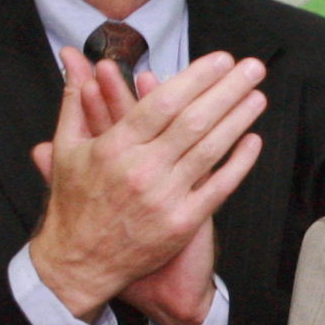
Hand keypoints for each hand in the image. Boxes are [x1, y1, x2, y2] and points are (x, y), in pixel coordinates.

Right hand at [23, 46, 264, 323]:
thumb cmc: (74, 204)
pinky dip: (238, 163)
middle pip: (193, 121)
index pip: (163, 103)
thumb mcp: (66, 149)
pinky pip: (218, 187)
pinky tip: (253, 140)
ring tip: (257, 95)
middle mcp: (142, 170)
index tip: (220, 60)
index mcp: (114, 147)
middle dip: (227, 90)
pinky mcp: (182, 224)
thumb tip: (75, 63)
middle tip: (252, 67)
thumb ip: (75, 103)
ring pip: (210, 150)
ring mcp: (165, 198)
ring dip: (238, 120)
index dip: (196, 79)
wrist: (79, 264)